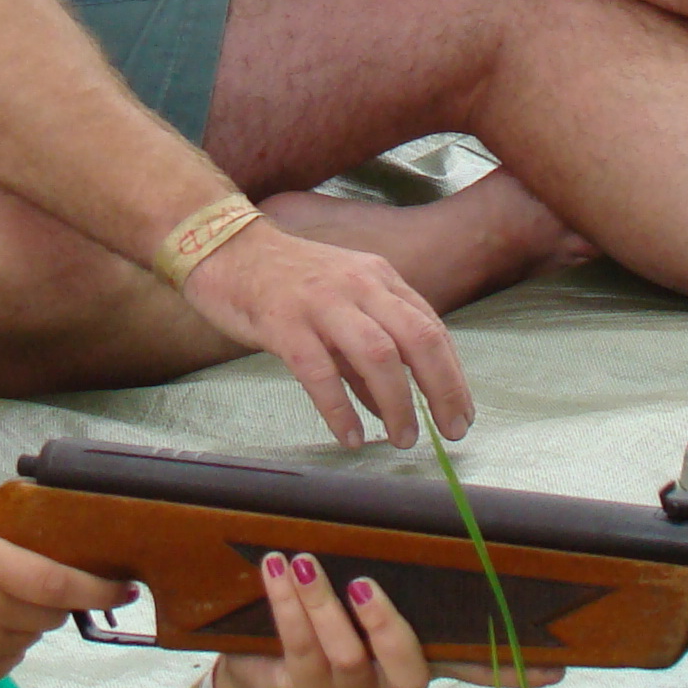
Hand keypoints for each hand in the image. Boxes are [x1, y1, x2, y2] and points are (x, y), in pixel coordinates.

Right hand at [179, 218, 474, 448]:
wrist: (225, 249)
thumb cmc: (286, 283)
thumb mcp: (340, 305)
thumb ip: (365, 354)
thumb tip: (392, 407)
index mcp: (380, 278)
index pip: (431, 328)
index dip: (452, 375)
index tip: (461, 412)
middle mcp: (359, 285)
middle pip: (418, 339)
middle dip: (442, 389)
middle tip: (452, 431)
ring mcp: (322, 302)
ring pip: (378, 355)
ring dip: (399, 402)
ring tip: (403, 438)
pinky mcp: (284, 323)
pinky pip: (320, 372)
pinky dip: (340, 409)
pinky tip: (351, 436)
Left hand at [212, 552, 560, 687]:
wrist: (261, 672)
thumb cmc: (327, 616)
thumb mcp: (366, 596)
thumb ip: (400, 572)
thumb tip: (434, 518)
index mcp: (420, 658)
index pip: (474, 666)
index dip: (512, 668)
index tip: (557, 665)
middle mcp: (392, 685)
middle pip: (408, 669)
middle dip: (386, 626)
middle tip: (363, 583)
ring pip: (346, 657)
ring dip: (322, 605)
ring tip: (303, 562)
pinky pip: (299, 647)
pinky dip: (286, 605)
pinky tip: (277, 569)